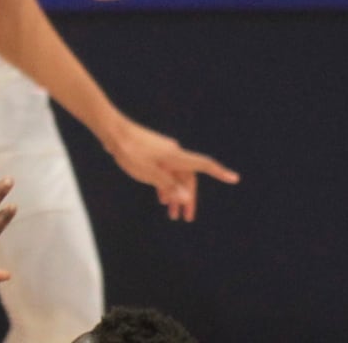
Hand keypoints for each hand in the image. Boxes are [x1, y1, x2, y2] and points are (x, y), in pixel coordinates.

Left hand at [103, 118, 239, 221]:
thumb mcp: (149, 172)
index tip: (235, 178)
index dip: (220, 172)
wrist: (112, 130)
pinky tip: (161, 198)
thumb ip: (168, 186)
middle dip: (188, 199)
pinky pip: (164, 172)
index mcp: (176, 157)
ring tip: (171, 214)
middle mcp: (173, 154)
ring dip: (174, 195)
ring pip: (175, 177)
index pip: (204, 165)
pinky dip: (165, 185)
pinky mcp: (152, 154)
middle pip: (188, 178)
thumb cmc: (130, 151)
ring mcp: (163, 154)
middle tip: (186, 218)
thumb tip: (186, 198)